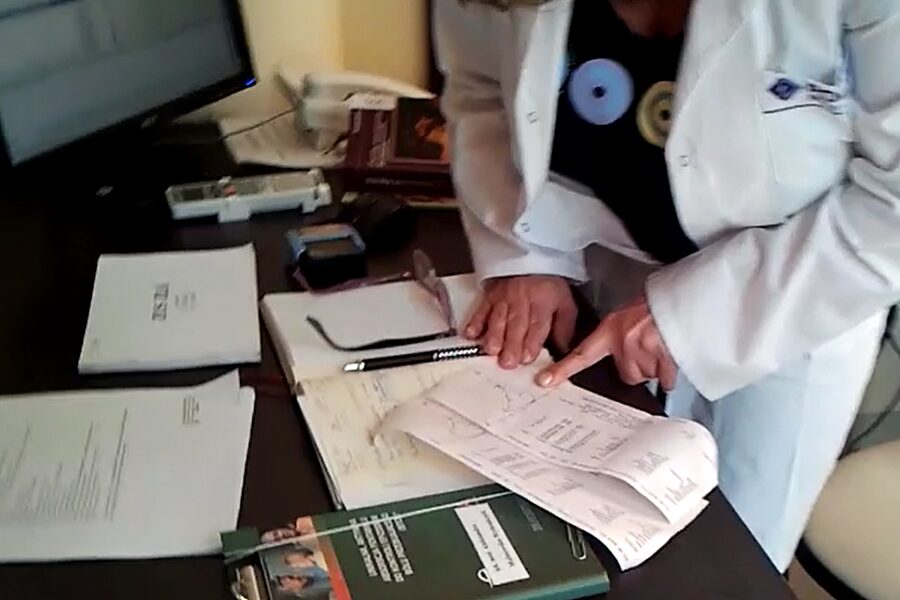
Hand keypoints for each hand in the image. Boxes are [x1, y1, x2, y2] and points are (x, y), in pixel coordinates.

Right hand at [465, 275, 577, 368]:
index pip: (537, 324)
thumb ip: (564, 328)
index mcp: (543, 302)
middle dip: (511, 344)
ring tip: (491, 350)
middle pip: (516, 324)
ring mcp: (504, 298)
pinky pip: (481, 309)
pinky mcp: (489, 296)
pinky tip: (471, 335)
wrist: (531, 258)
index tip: (527, 358)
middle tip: (507, 362)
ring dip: (494, 335)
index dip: (532, 342)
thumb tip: (562, 351)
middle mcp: (523, 300)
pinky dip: (475, 323)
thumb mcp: (565, 303)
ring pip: (498, 318)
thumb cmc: (548, 286)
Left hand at [536, 297, 676, 389]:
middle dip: (636, 366)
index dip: (563, 369)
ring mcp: (644, 352)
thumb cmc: (656, 304)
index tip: (546, 380)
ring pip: (645, 376)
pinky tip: (671, 357)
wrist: (680, 300)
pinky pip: (665, 380)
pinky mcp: (665, 359)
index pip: (582, 354)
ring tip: (660, 346)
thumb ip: (616, 336)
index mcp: (611, 330)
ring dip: (653, 366)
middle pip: (626, 374)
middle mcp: (624, 343)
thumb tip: (618, 355)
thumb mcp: (627, 315)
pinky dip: (669, 374)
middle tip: (646, 347)